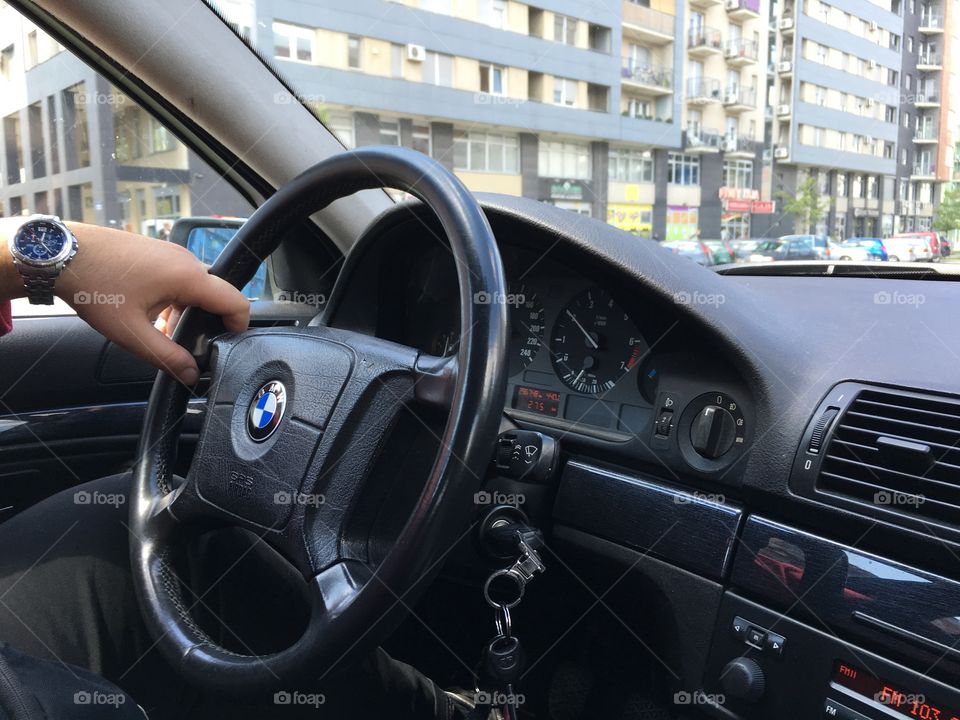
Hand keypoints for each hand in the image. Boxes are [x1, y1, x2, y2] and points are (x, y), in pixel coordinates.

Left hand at [55, 224, 248, 384]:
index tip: (225, 345)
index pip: (236, 302)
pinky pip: (180, 278)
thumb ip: (167, 357)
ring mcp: (171, 253)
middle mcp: (186, 260)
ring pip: (196, 288)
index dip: (238, 327)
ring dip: (187, 312)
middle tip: (184, 344)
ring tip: (159, 330)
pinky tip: (149, 313)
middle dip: (206, 324)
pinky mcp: (158, 252)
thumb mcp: (130, 332)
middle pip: (216, 297)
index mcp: (188, 277)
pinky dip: (175, 299)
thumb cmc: (93, 286)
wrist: (59, 252)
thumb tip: (191, 375)